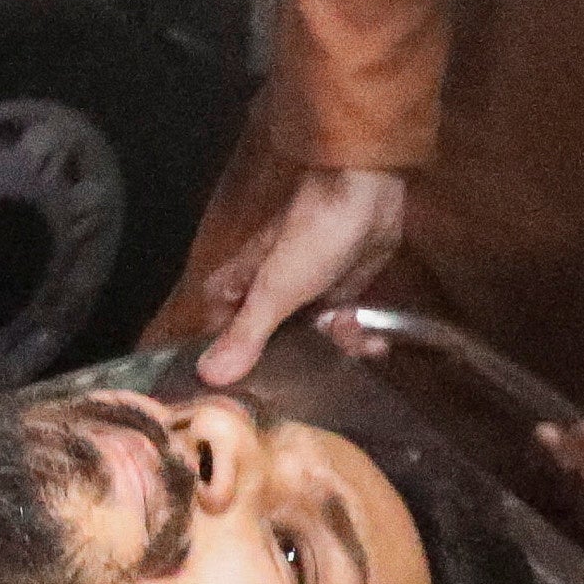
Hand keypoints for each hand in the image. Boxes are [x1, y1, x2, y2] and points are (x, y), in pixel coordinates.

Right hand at [159, 142, 408, 388]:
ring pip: (312, 340)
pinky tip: (375, 339)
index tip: (249, 388)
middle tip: (320, 372)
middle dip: (298, 365)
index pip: (219, 334)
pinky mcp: (341, 290)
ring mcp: (306, 293)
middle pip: (270, 346)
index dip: (231, 362)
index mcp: (240, 287)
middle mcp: (268, 294)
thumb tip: (207, 376)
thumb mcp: (274, 291)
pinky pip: (343, 327)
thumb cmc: (311, 234)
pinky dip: (359, 336)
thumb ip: (245, 335)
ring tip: (356, 338)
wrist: (366, 194)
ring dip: (337, 348)